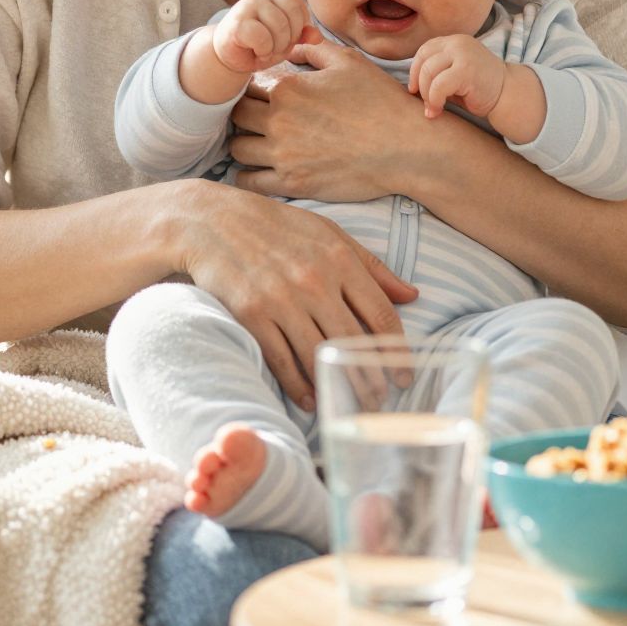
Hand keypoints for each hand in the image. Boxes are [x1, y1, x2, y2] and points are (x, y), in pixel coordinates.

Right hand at [176, 183, 417, 409]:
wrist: (214, 221)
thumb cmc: (278, 226)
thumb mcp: (330, 234)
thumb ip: (372, 267)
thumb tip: (412, 295)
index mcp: (339, 259)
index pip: (379, 314)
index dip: (395, 351)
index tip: (403, 375)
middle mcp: (314, 281)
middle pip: (352, 342)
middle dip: (369, 378)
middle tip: (379, 401)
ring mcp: (281, 300)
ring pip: (318, 356)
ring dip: (337, 387)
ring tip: (349, 404)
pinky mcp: (251, 315)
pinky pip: (281, 360)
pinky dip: (298, 385)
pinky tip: (310, 400)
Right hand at [210, 0, 319, 75]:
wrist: (227, 56)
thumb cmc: (257, 46)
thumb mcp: (285, 41)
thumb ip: (302, 35)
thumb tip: (317, 36)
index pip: (299, 6)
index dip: (298, 27)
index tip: (286, 39)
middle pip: (292, 15)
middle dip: (289, 39)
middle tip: (275, 47)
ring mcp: (248, 6)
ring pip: (279, 26)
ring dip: (275, 47)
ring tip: (265, 50)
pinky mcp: (237, 23)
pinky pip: (262, 37)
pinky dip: (263, 50)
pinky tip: (255, 51)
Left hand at [227, 40, 432, 203]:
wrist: (405, 147)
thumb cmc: (380, 101)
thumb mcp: (349, 63)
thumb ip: (314, 50)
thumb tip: (293, 47)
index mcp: (287, 89)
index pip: (246, 86)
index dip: (249, 88)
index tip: (259, 94)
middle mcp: (278, 121)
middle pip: (235, 117)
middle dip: (242, 114)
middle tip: (255, 118)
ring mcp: (283, 155)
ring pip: (238, 148)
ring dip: (244, 143)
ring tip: (257, 142)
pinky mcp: (292, 184)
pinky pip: (250, 181)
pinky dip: (248, 175)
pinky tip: (258, 169)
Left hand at [406, 34, 507, 119]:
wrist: (508, 95)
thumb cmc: (479, 88)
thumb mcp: (454, 73)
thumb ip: (436, 72)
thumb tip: (410, 86)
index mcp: (454, 41)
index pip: (424, 51)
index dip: (415, 71)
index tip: (415, 90)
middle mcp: (458, 43)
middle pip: (424, 61)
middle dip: (420, 86)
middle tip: (426, 104)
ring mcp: (463, 54)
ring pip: (429, 73)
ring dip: (426, 95)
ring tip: (433, 108)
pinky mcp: (466, 70)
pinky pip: (438, 85)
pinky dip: (434, 100)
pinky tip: (438, 110)